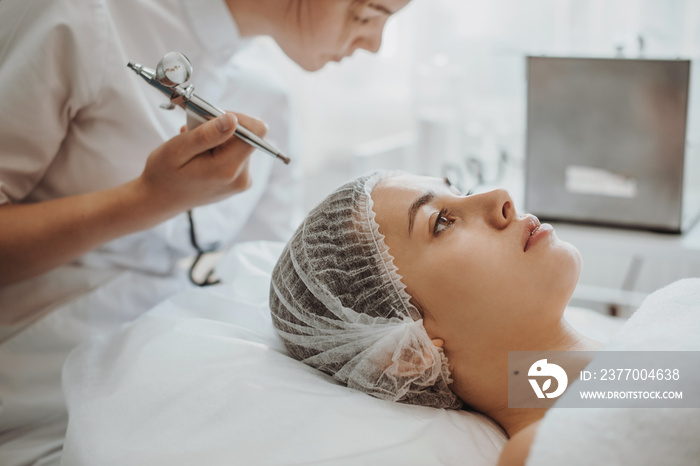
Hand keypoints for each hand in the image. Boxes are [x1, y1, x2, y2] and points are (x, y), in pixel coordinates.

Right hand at [138, 111, 266, 211]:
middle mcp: (241, 177)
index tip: (214, 118)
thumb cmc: (164, 174)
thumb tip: (233, 120)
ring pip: (239, 144)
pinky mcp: (239, 181)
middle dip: (221, 129)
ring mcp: (242, 181)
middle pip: (246, 136)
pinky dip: (219, 150)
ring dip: (218, 139)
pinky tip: (200, 156)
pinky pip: (236, 155)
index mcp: (227, 169)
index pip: (255, 131)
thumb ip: (207, 135)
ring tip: (194, 148)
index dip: (237, 117)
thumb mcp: (177, 150)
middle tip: (194, 134)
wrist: (161, 199)